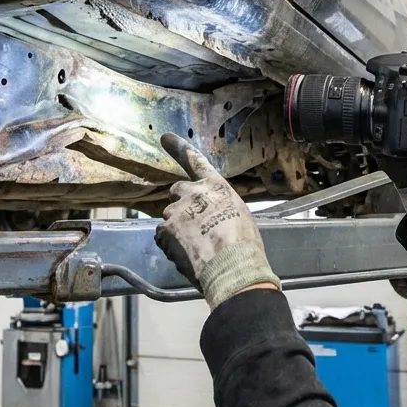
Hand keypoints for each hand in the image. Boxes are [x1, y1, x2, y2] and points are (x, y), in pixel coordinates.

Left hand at [154, 133, 280, 308]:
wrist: (233, 267)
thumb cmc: (244, 245)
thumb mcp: (239, 215)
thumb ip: (220, 206)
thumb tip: (213, 214)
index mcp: (216, 187)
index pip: (195, 162)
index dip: (179, 148)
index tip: (165, 138)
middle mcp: (194, 193)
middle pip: (177, 192)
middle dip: (181, 204)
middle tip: (192, 224)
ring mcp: (177, 211)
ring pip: (170, 217)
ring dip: (177, 228)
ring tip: (195, 247)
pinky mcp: (165, 230)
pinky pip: (162, 235)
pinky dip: (170, 244)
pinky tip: (186, 255)